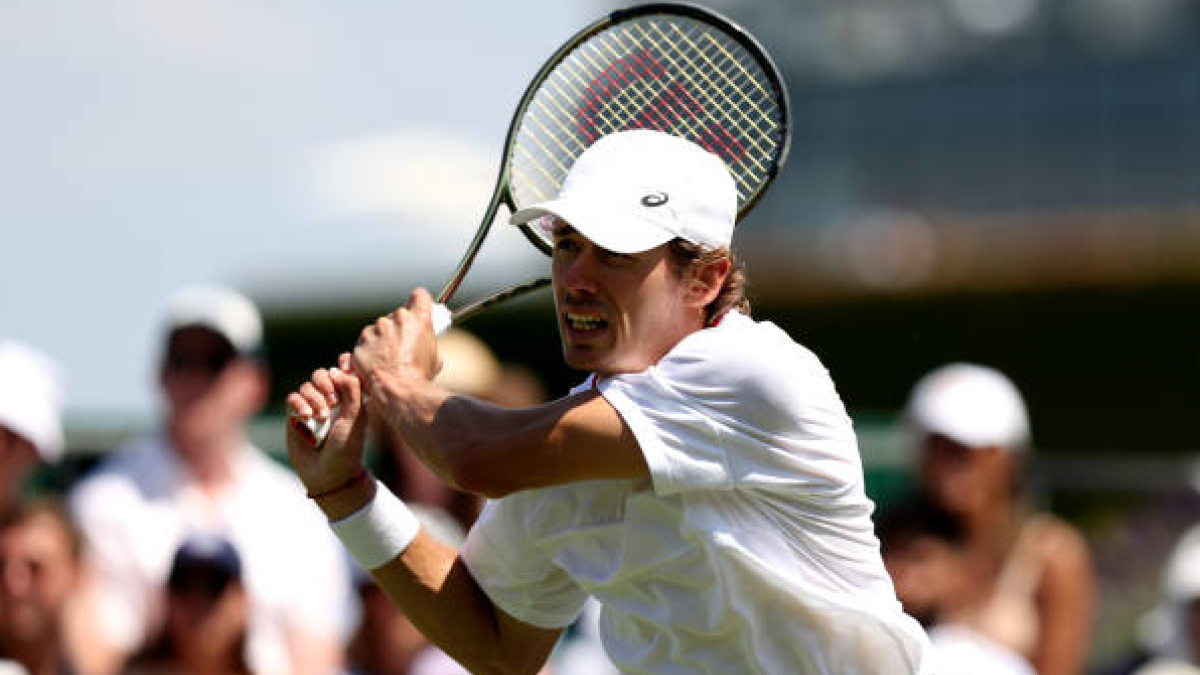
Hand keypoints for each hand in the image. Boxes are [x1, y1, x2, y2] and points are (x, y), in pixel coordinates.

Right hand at [286, 354, 367, 495]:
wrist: (328, 474)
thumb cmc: (347, 448)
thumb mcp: (356, 418)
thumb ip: (352, 390)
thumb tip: (337, 368)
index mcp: (350, 398)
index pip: (344, 371)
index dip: (342, 365)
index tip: (342, 369)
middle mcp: (331, 400)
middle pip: (322, 374)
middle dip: (326, 382)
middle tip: (332, 400)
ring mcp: (312, 407)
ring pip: (307, 386)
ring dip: (314, 397)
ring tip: (322, 417)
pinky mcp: (296, 417)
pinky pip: (292, 398)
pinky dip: (299, 403)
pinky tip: (306, 417)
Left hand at [353, 288, 442, 388]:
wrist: (397, 389)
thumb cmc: (419, 376)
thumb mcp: (435, 358)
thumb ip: (427, 343)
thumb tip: (425, 345)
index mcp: (419, 318)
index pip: (420, 296)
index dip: (419, 302)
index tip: (418, 308)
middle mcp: (396, 318)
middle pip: (398, 315)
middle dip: (400, 327)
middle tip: (403, 345)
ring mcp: (376, 329)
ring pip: (380, 328)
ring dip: (383, 339)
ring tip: (389, 359)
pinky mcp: (361, 342)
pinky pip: (366, 342)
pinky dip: (370, 350)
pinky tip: (376, 364)